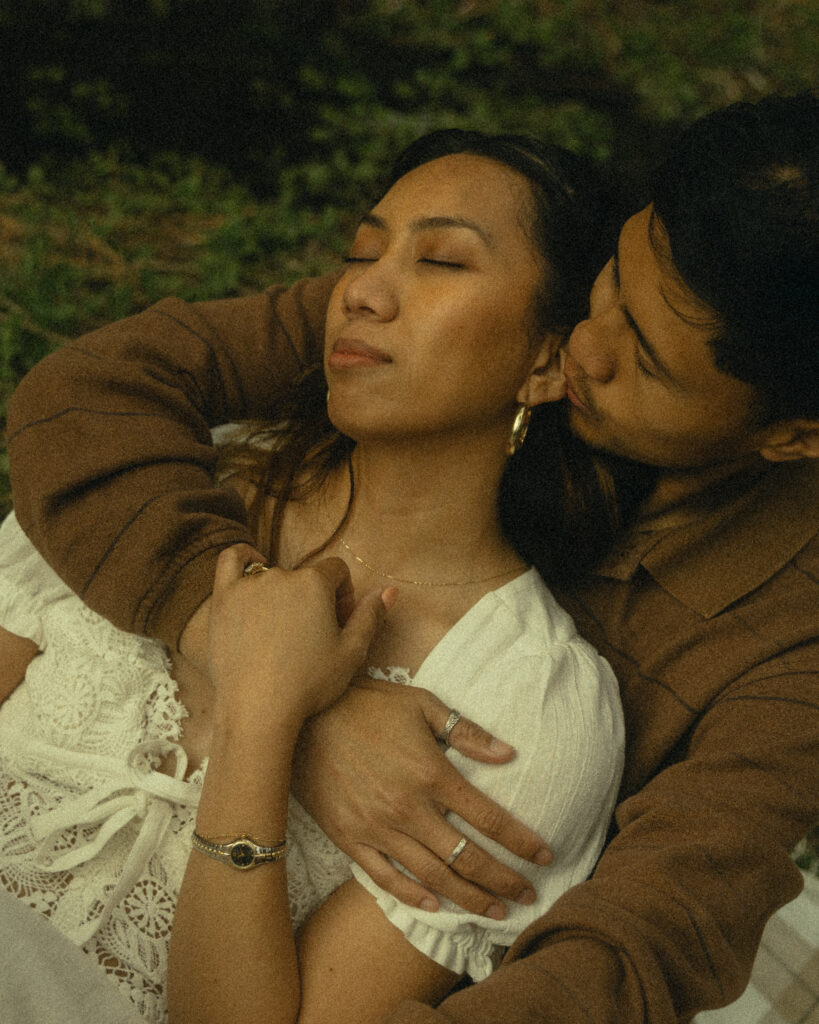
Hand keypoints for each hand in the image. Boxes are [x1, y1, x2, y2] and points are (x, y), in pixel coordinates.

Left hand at [207, 547, 393, 724]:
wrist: (258, 708)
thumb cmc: (309, 683)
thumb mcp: (351, 653)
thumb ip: (371, 616)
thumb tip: (390, 590)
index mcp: (315, 583)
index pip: (336, 571)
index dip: (343, 595)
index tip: (338, 623)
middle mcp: (282, 575)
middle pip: (306, 577)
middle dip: (314, 599)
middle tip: (311, 635)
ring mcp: (248, 585)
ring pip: (274, 576)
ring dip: (283, 593)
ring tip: (282, 627)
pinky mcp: (223, 599)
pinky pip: (230, 561)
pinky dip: (244, 557)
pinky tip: (253, 566)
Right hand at [293, 678, 552, 916]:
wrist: (302, 718)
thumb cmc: (367, 704)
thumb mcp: (421, 705)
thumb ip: (466, 732)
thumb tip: (509, 753)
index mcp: (431, 773)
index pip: (489, 818)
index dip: (521, 841)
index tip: (545, 857)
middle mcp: (408, 808)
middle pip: (467, 857)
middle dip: (503, 881)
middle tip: (529, 897)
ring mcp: (377, 827)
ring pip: (433, 875)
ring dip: (468, 898)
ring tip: (495, 912)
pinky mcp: (349, 838)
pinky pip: (385, 877)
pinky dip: (412, 895)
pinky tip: (435, 904)